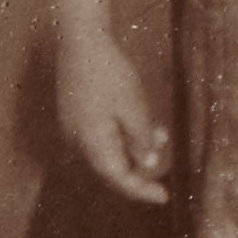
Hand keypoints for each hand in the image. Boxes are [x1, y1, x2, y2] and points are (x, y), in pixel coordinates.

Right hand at [54, 26, 171, 205]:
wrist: (81, 41)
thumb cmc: (109, 73)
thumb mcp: (133, 107)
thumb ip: (140, 140)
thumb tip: (147, 165)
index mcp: (90, 144)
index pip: (117, 179)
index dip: (141, 190)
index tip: (164, 197)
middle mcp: (76, 143)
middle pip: (109, 169)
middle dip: (138, 173)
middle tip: (164, 177)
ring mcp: (73, 129)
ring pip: (107, 152)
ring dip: (133, 151)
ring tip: (162, 137)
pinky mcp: (74, 116)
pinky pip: (100, 137)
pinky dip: (122, 137)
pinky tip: (142, 126)